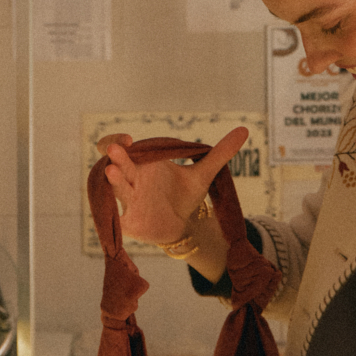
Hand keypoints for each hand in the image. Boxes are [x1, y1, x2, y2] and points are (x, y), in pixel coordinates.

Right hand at [98, 125, 248, 246]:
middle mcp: (132, 179)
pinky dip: (116, 217)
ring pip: (118, 189)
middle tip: (117, 148)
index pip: (121, 147)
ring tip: (111, 171)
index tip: (129, 139)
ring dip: (114, 181)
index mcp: (144, 163)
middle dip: (117, 156)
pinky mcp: (130, 223)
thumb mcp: (203, 174)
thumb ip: (220, 153)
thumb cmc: (185, 196)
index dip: (118, 140)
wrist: (183, 225)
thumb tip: (244, 130)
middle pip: (119, 165)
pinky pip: (119, 220)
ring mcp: (130, 201)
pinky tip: (117, 216)